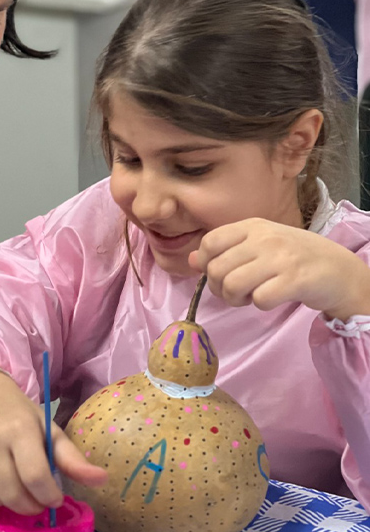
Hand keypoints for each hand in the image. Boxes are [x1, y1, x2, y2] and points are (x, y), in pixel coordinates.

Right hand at [0, 371, 106, 514]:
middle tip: (35, 499)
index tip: (54, 497)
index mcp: (19, 428)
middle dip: (29, 505)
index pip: (36, 477)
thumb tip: (102, 480)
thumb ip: (72, 458)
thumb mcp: (47, 427)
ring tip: (13, 484)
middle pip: (12, 494)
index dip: (48, 496)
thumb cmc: (17, 411)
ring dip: (6, 500)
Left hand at [189, 218, 369, 319]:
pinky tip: (270, 298)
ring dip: (236, 299)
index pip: (210, 242)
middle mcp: (264, 238)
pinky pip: (259, 299)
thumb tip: (191, 260)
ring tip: (250, 296)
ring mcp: (280, 258)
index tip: (216, 274)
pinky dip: (259, 304)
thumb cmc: (294, 256)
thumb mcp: (259, 245)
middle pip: (216, 269)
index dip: (205, 263)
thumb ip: (226, 250)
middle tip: (235, 292)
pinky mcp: (295, 280)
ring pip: (232, 285)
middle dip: (219, 288)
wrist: (339, 269)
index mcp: (252, 226)